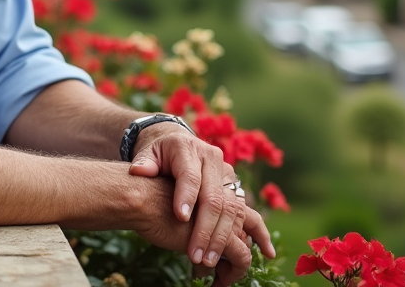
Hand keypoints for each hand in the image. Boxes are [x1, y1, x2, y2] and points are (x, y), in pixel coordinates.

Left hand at [127, 125, 275, 267]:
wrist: (176, 144)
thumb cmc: (159, 154)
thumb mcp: (147, 153)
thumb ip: (144, 162)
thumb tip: (140, 171)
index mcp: (188, 149)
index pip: (190, 175)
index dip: (186, 196)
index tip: (180, 218)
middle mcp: (213, 160)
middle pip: (214, 197)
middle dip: (205, 229)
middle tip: (195, 255)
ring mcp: (227, 175)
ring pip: (232, 208)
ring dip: (222, 238)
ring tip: (208, 261)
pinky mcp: (235, 189)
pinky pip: (246, 212)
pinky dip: (254, 234)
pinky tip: (265, 253)